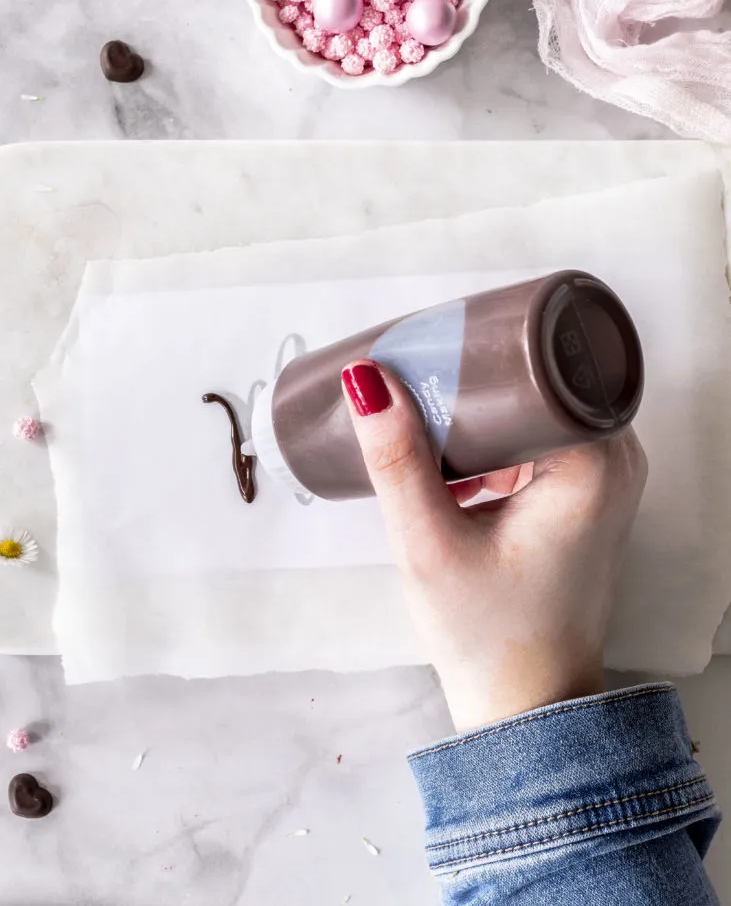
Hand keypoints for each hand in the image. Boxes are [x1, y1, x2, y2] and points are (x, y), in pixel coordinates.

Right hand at [342, 360, 647, 731]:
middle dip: (476, 378)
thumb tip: (367, 382)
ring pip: (539, 408)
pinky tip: (454, 455)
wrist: (526, 702)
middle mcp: (616, 461)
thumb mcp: (428, 545)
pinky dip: (498, 439)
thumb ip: (396, 461)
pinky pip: (542, 438)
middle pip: (542, 381)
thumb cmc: (488, 635)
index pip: (543, 365)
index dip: (483, 347)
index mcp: (593, 464)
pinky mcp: (586, 496)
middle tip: (414, 375)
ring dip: (484, 410)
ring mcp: (606, 479)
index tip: (427, 342)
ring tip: (425, 410)